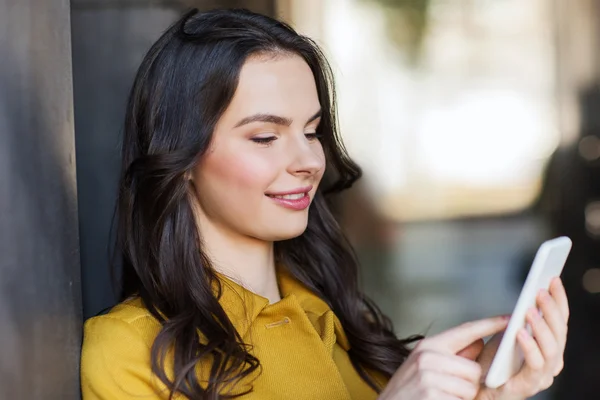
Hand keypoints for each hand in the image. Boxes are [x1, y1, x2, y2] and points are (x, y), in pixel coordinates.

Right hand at [378, 316, 508, 399]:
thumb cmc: (407, 393)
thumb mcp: (424, 368)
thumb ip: (452, 356)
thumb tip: (479, 343)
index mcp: (428, 346)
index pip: (466, 330)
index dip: (490, 324)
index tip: (510, 318)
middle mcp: (427, 356)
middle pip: (474, 369)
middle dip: (469, 385)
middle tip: (449, 391)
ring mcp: (428, 375)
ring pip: (470, 387)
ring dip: (462, 399)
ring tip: (440, 398)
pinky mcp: (431, 393)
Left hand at [476, 277, 568, 399]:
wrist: (477, 388)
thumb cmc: (492, 360)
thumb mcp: (506, 333)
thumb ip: (520, 319)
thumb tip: (529, 296)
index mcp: (550, 346)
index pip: (560, 320)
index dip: (559, 299)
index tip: (553, 278)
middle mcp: (552, 361)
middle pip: (560, 332)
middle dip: (552, 309)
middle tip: (540, 290)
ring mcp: (543, 375)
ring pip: (552, 349)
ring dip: (542, 327)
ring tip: (529, 309)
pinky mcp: (529, 386)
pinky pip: (535, 365)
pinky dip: (530, 347)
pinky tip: (520, 332)